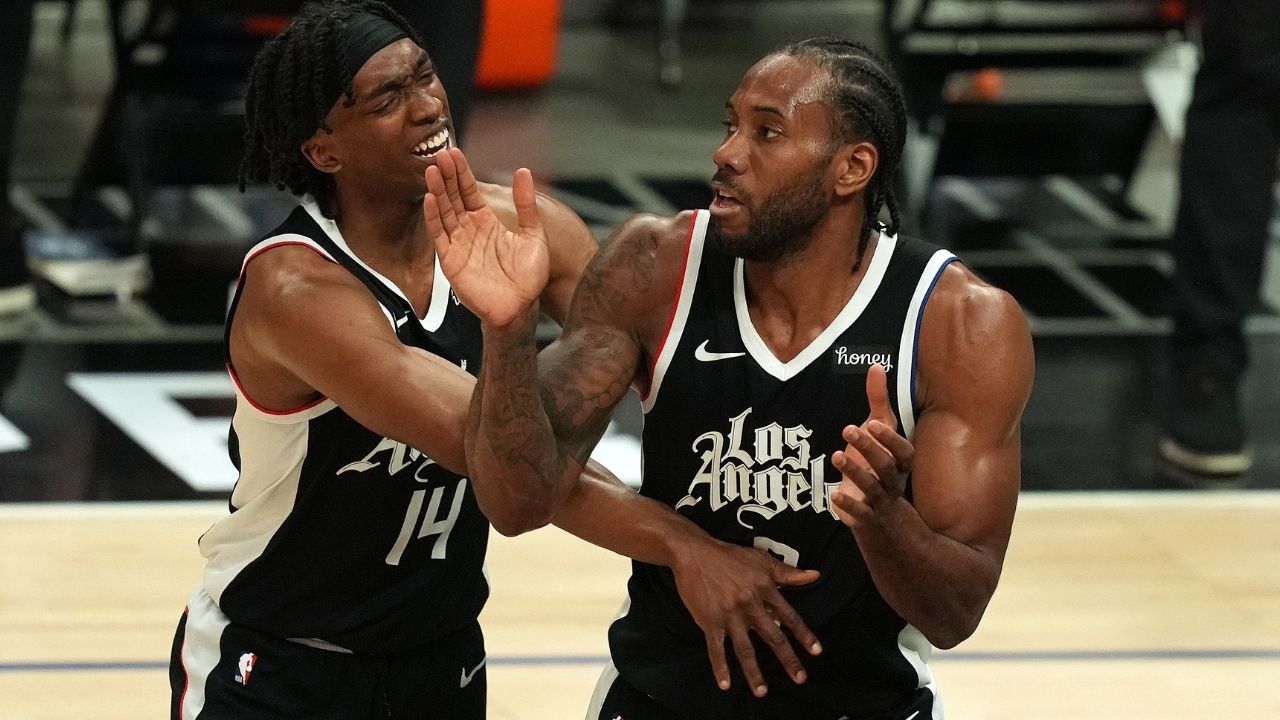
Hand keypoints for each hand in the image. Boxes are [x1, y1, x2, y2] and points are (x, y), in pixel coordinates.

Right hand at [423, 147, 549, 326]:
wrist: (521, 308)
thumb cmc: (528, 277)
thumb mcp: (533, 234)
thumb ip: (526, 204)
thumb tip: (523, 171)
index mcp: (487, 221)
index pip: (470, 191)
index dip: (462, 172)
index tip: (454, 152)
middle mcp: (469, 230)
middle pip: (454, 197)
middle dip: (446, 176)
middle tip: (440, 154)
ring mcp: (458, 244)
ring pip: (444, 212)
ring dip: (437, 191)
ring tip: (431, 170)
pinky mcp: (450, 260)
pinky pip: (439, 236)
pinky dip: (434, 218)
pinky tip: (430, 199)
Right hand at [671, 540, 821, 697]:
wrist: (694, 554)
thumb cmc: (730, 556)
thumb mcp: (761, 560)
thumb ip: (788, 572)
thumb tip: (815, 575)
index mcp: (764, 589)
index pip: (789, 616)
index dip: (803, 634)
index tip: (816, 652)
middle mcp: (750, 605)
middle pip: (773, 637)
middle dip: (787, 659)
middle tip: (800, 678)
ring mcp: (729, 615)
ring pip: (745, 648)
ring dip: (754, 672)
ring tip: (762, 691)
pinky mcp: (709, 621)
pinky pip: (716, 648)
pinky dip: (720, 667)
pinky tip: (725, 684)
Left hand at [831, 364, 913, 527]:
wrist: (881, 513)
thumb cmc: (877, 461)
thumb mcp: (878, 431)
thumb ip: (878, 400)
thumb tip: (876, 365)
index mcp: (901, 460)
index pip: (903, 450)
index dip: (890, 438)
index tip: (872, 422)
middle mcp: (895, 480)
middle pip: (886, 466)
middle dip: (868, 447)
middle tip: (847, 429)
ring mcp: (881, 500)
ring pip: (873, 487)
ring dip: (855, 471)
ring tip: (835, 455)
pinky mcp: (866, 516)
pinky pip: (861, 512)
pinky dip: (848, 504)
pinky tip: (833, 494)